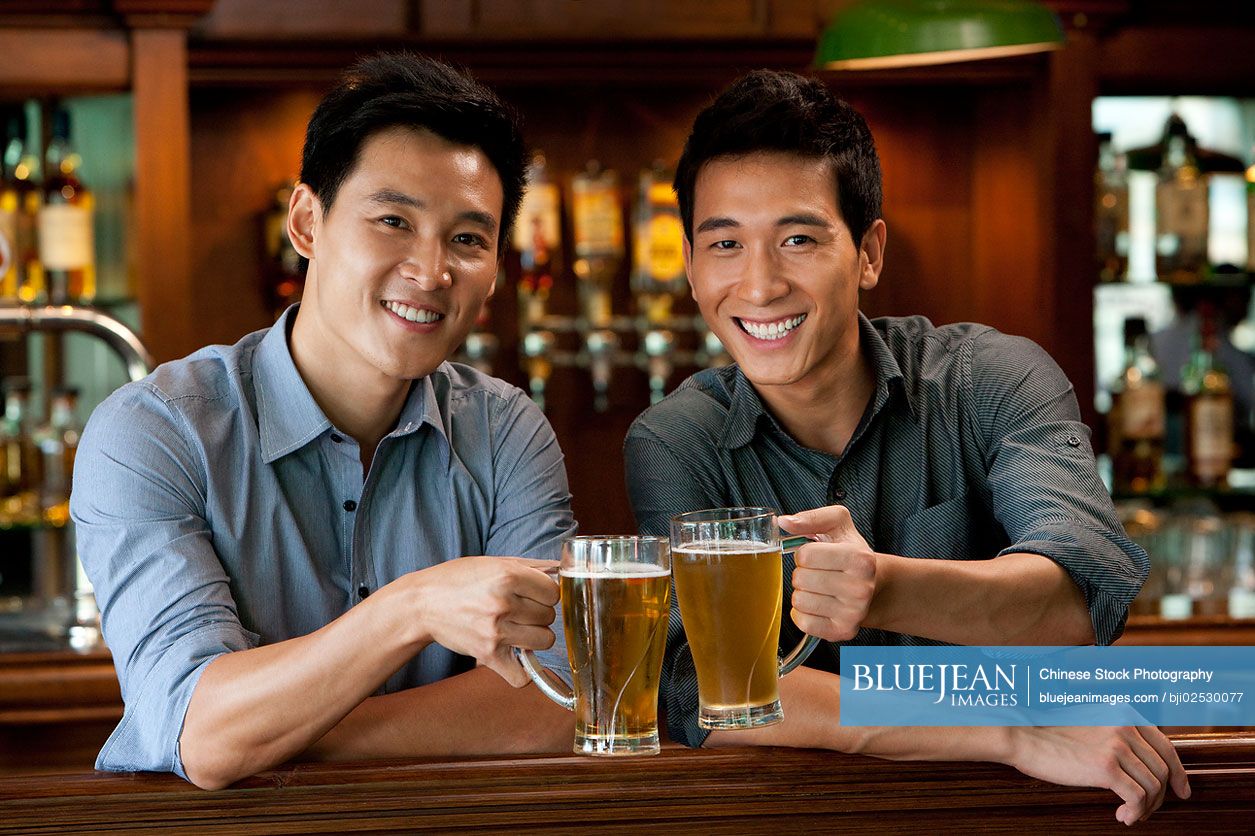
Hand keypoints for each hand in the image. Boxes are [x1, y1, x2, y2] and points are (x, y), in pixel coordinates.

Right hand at [390, 556, 559, 686]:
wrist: (421, 603)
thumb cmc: (458, 579)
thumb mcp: (494, 562)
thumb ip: (532, 566)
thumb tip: (563, 569)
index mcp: (508, 575)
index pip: (553, 592)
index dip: (546, 593)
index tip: (533, 594)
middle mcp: (503, 603)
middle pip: (549, 616)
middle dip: (538, 613)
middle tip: (519, 611)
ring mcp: (495, 631)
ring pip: (545, 641)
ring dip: (535, 636)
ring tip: (517, 629)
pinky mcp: (486, 655)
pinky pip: (521, 675)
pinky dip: (522, 671)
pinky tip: (515, 657)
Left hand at [779, 505, 876, 640]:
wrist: (874, 585)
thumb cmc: (851, 553)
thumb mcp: (838, 525)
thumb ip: (812, 517)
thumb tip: (785, 522)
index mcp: (860, 559)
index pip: (806, 556)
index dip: (805, 553)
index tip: (818, 555)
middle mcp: (860, 588)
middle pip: (800, 579)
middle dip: (803, 573)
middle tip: (819, 572)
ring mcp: (853, 613)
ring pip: (799, 601)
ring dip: (802, 592)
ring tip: (820, 588)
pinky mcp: (842, 631)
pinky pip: (802, 622)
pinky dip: (803, 612)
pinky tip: (818, 604)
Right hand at [1009, 726, 1190, 824]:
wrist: (1022, 734)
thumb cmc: (1049, 731)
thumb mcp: (1091, 722)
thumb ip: (1117, 733)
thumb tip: (1141, 762)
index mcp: (1124, 713)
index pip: (1166, 747)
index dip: (1178, 773)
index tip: (1181, 790)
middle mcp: (1125, 726)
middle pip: (1162, 770)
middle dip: (1160, 796)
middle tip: (1148, 810)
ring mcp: (1116, 746)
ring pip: (1153, 786)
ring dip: (1146, 807)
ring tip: (1131, 814)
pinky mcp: (1105, 767)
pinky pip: (1136, 797)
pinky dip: (1135, 812)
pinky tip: (1122, 816)